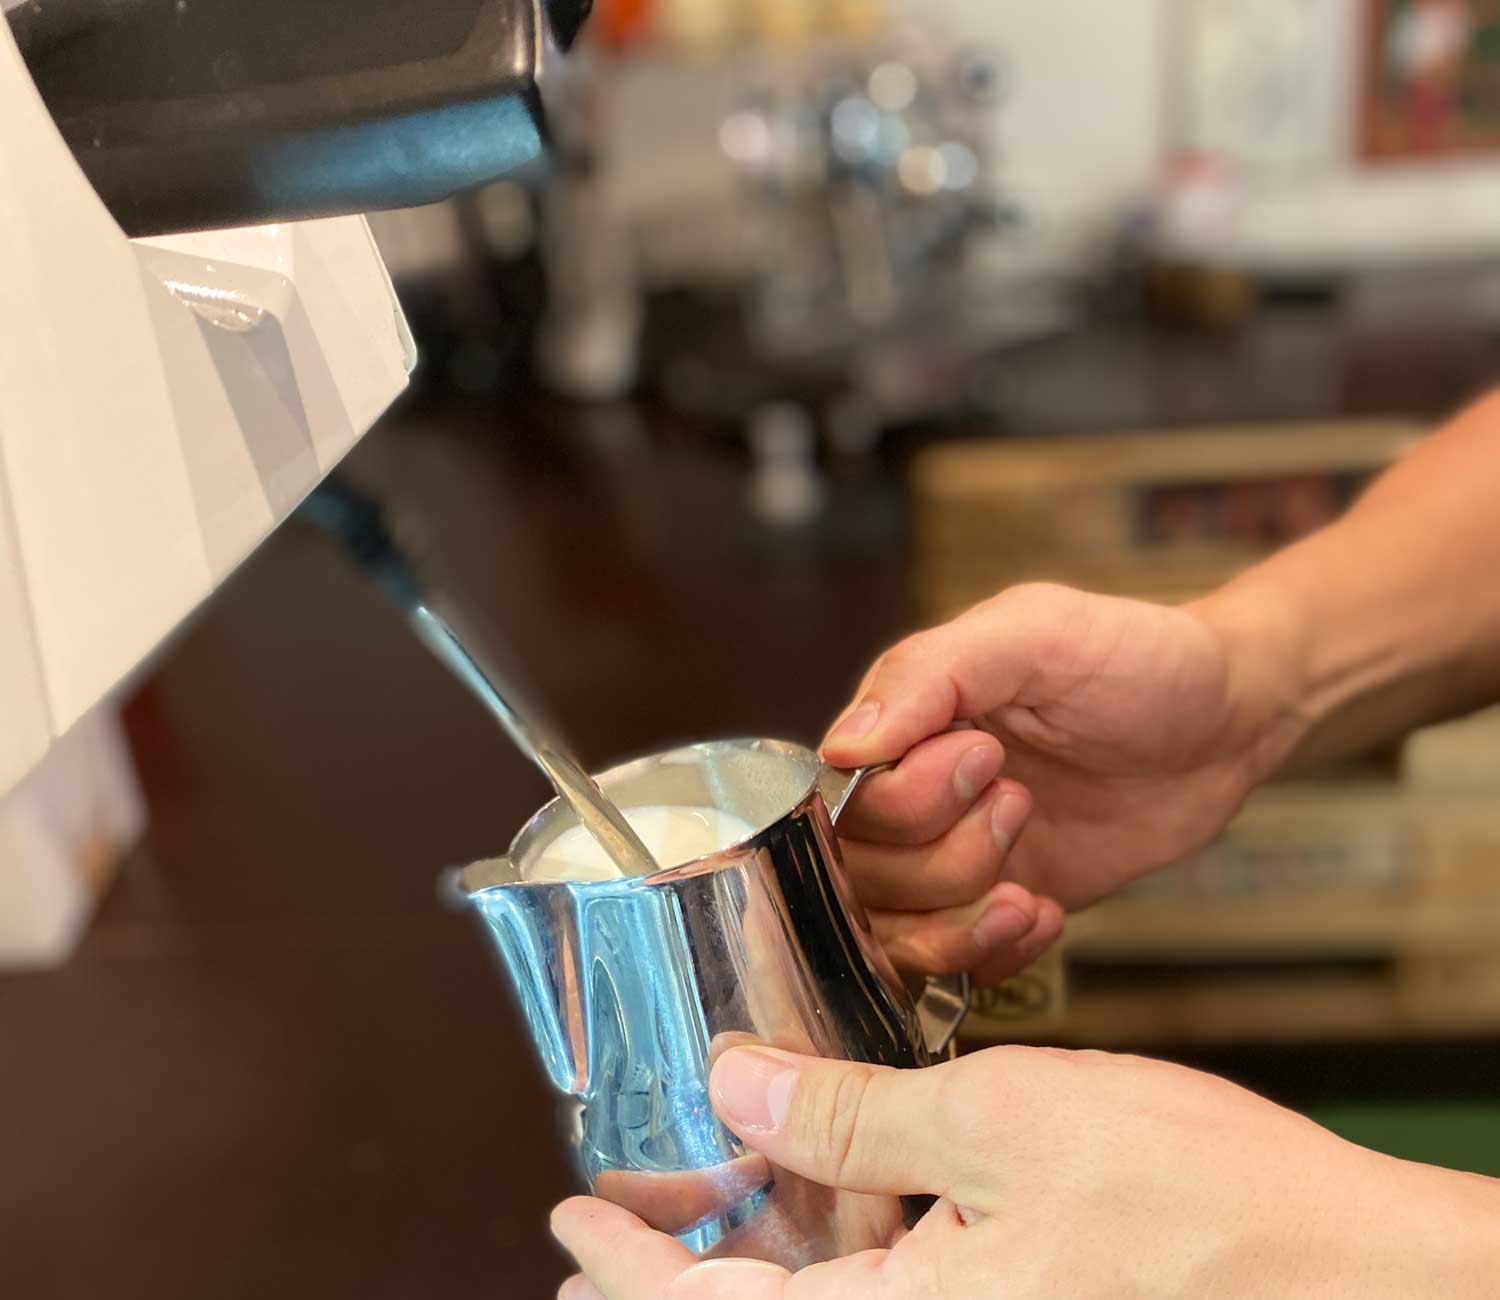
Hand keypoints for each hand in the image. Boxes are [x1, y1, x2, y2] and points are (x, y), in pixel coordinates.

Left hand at [553, 1045, 1499, 1297]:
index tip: (570, 1225)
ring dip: (775, 1228)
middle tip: (626, 1200)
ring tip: (736, 1159)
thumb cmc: (1201, 1208)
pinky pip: (901, 1278)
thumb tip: (735, 1083)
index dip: (627, 1268)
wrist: (1352, 1277)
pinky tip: (848, 1164)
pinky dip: (855, 1225)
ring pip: (832, 1289)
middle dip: (690, 1251)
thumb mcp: (1004, 1124)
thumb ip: (854, 1110)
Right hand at [824, 583, 1304, 978]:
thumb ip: (930, 674)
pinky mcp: (998, 905)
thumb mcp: (1037, 633)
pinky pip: (954, 968)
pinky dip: (996, 953)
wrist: (1230, 721)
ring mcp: (951, 857)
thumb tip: (841, 747)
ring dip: (964, 917)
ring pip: (894, 932)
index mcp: (902, 722)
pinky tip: (1045, 911)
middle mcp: (910, 794)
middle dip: (948, 857)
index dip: (908, 802)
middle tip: (1022, 802)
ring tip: (1028, 880)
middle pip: (862, 873)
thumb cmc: (1136, 657)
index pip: (843, 798)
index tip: (991, 757)